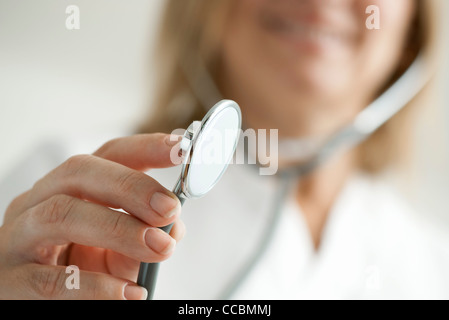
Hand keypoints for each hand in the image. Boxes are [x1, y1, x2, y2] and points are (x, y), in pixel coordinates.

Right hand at [0, 134, 184, 299]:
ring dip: (118, 228)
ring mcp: (19, 238)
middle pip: (80, 171)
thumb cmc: (79, 267)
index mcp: (71, 188)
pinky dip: (96, 286)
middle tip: (170, 209)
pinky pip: (51, 280)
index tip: (182, 149)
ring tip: (159, 248)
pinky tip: (128, 293)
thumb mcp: (115, 248)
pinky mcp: (11, 281)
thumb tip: (175, 228)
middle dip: (131, 187)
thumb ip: (143, 235)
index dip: (147, 147)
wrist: (31, 299)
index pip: (109, 154)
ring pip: (60, 214)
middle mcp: (40, 202)